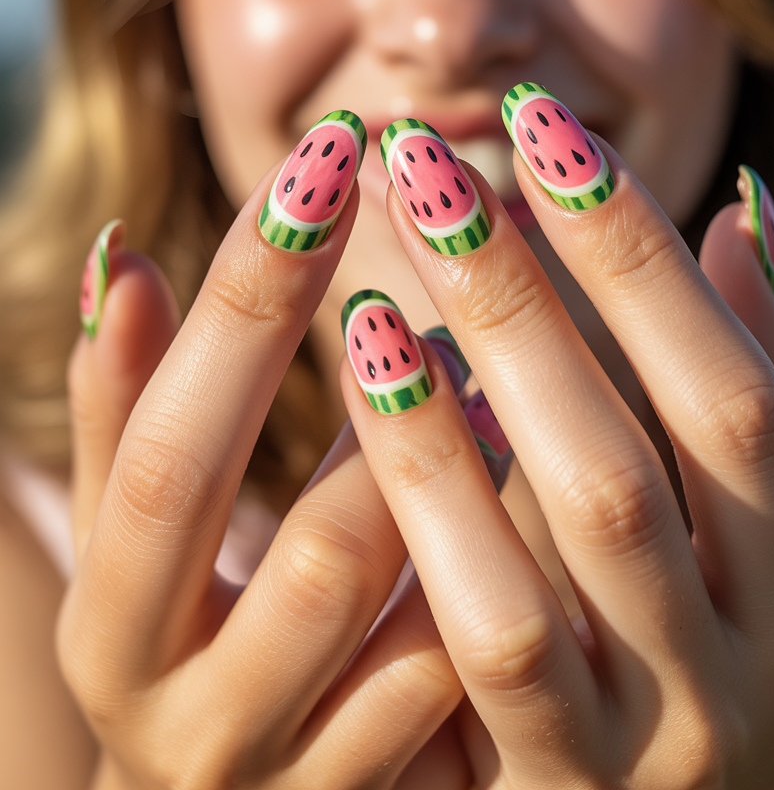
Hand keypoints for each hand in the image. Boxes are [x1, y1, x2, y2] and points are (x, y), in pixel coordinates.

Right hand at [61, 159, 468, 788]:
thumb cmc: (182, 620)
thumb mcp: (139, 523)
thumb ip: (125, 402)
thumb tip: (123, 254)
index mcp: (112, 627)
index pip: (174, 451)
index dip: (251, 297)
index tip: (335, 152)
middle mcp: (195, 724)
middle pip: (315, 553)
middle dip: (396, 400)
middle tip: (460, 264)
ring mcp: (314, 778)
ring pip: (436, 629)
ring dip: (484, 485)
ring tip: (505, 362)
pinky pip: (494, 687)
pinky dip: (528, 570)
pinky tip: (554, 470)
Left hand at [344, 101, 773, 788]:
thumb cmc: (702, 665)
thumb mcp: (755, 546)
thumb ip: (759, 388)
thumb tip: (743, 212)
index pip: (745, 380)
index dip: (645, 248)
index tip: (546, 126)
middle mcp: (758, 646)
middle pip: (662, 428)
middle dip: (544, 278)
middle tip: (431, 154)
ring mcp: (661, 724)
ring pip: (586, 511)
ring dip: (492, 353)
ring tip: (398, 230)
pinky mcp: (556, 779)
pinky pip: (493, 625)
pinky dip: (436, 485)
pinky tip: (369, 363)